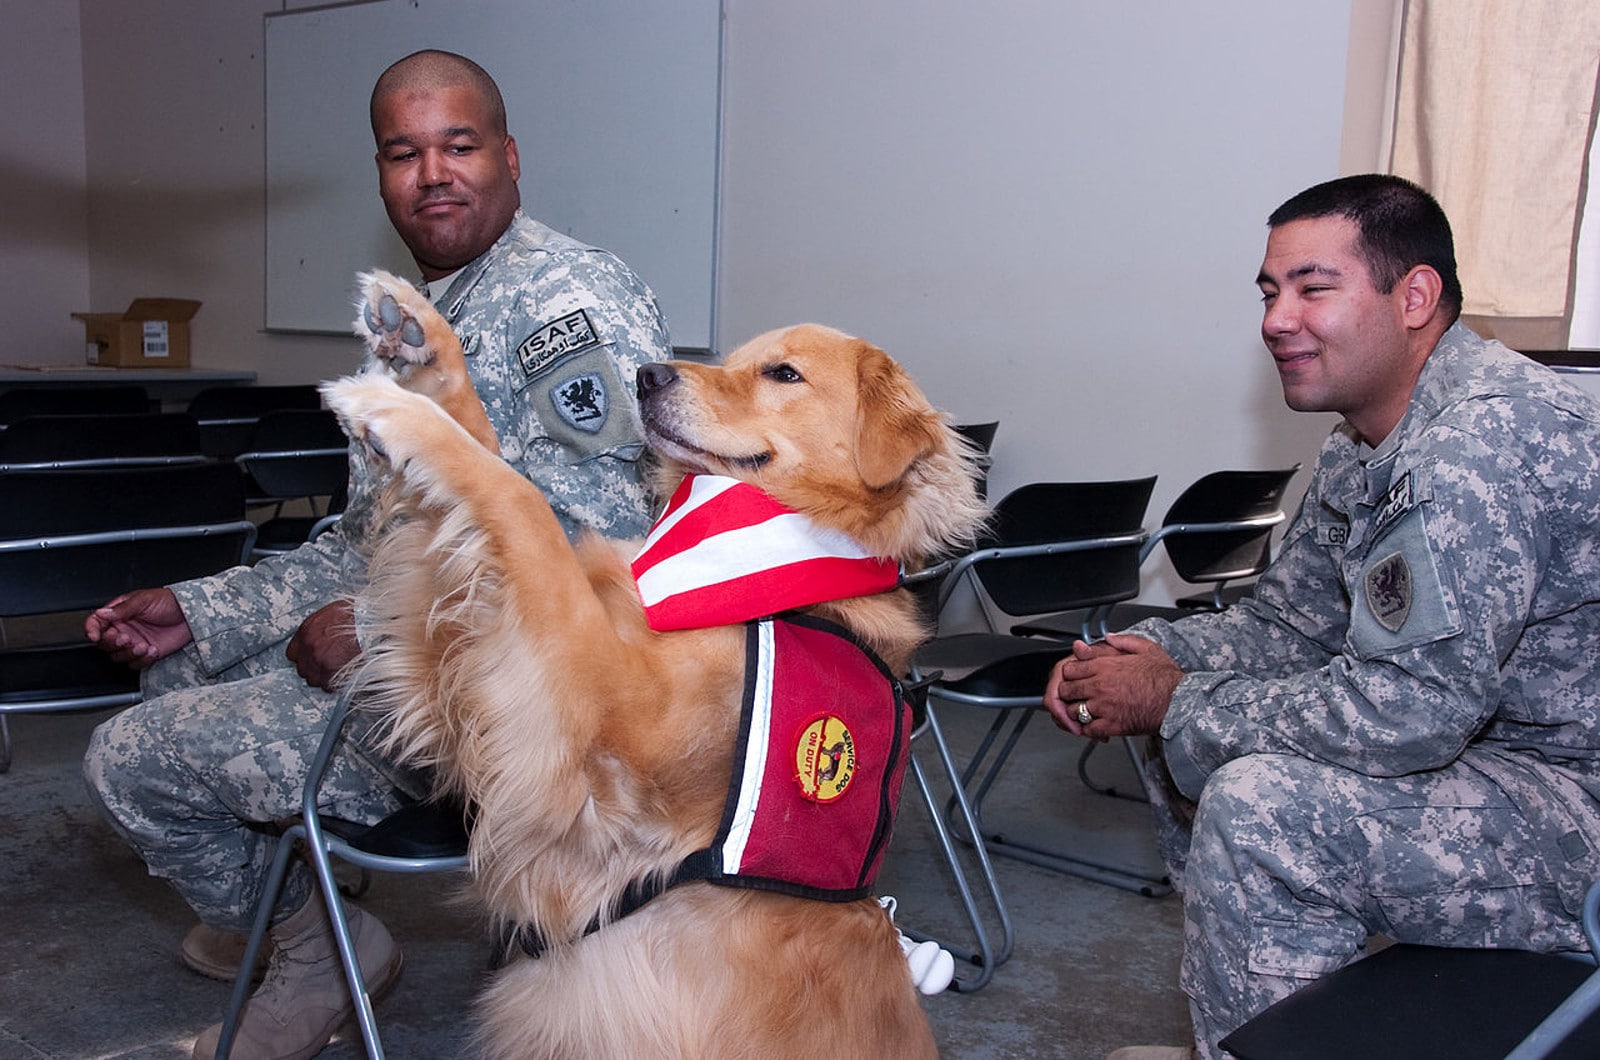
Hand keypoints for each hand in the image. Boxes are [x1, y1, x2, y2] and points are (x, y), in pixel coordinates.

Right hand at [85, 588, 193, 668]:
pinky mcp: (146, 653)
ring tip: (142, 645)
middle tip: (126, 638)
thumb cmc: (168, 601)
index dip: (91, 630)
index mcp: (118, 614)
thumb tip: (102, 613)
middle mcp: (123, 629)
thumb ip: (122, 609)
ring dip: (128, 653)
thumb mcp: (144, 600)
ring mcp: (134, 642)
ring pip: (118, 656)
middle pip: (104, 644)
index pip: (96, 623)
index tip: (94, 636)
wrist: (191, 614)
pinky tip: (152, 650)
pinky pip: (135, 664)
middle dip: (113, 643)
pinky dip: (142, 660)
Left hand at [285, 600, 359, 691]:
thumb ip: (317, 628)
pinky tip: (342, 675)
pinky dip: (335, 683)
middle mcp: (308, 648)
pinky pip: (327, 686)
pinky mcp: (331, 674)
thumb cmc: (356, 616)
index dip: (303, 657)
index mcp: (305, 632)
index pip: (292, 654)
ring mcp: (319, 662)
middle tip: (326, 664)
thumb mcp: (329, 614)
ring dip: (323, 677)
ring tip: (335, 670)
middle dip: (313, 668)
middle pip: (302, 669)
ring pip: (313, 679)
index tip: (310, 658)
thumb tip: (316, 636)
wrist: (372, 625)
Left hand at [1042, 633, 1181, 737]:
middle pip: (1067, 690)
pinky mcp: (1112, 725)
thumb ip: (1123, 641)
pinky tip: (1093, 725)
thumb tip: (1108, 637)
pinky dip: (1087, 728)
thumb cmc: (1165, 678)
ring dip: (1075, 711)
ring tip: (1084, 710)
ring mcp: (1104, 707)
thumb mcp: (1146, 648)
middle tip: (1076, 694)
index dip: (1070, 673)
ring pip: (1073, 710)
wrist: (1178, 702)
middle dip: (1068, 692)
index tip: (1075, 677)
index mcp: (1105, 666)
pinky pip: (1088, 729)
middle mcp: (1100, 686)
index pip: (1070, 669)